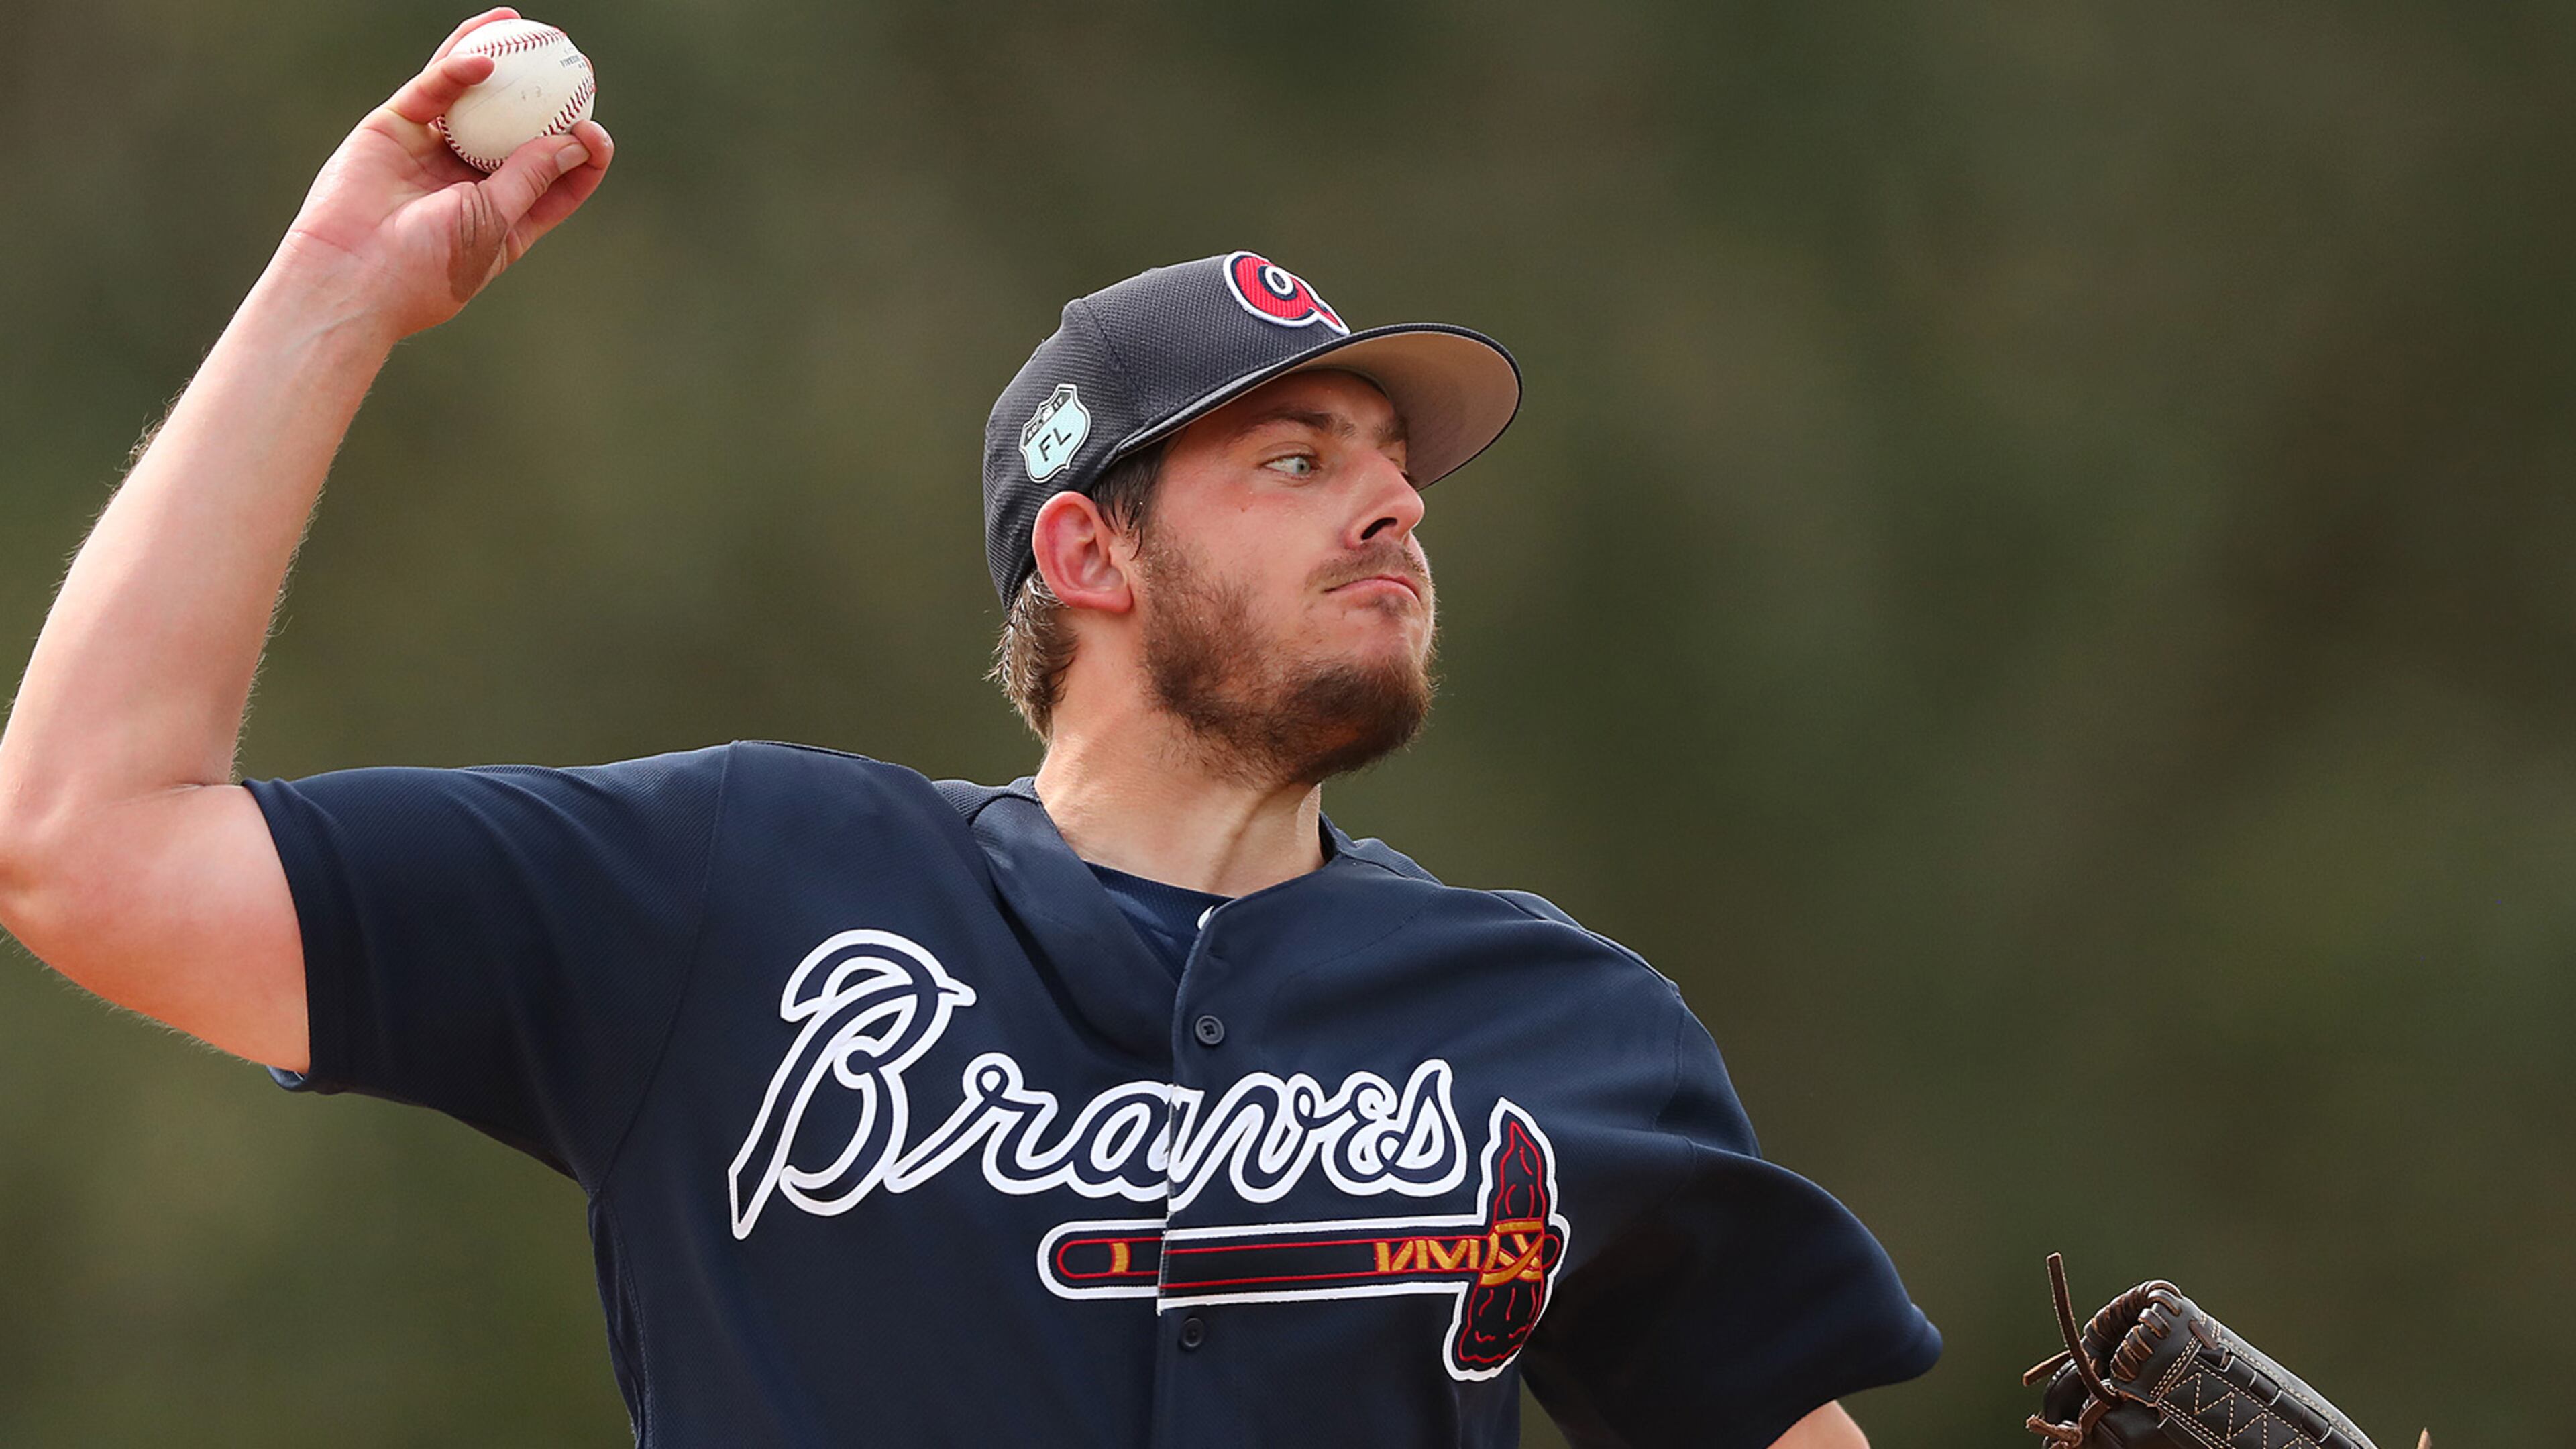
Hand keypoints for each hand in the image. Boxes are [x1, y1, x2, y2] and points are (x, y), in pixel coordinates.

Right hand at [274, 8, 613, 339]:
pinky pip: (432, 92)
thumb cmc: (427, 264)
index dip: (581, 153)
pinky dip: (456, 72)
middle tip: (573, 64)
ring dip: (497, 60)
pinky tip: (484, 60)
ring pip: (472, 99)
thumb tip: (576, 143)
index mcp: (504, 217)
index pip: (555, 180)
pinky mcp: (394, 130)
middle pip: (518, 130)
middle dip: (547, 96)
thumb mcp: (494, 222)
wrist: (351, 275)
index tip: (595, 131)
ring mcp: (431, 153)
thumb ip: (531, 178)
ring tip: (524, 28)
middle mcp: (470, 182)